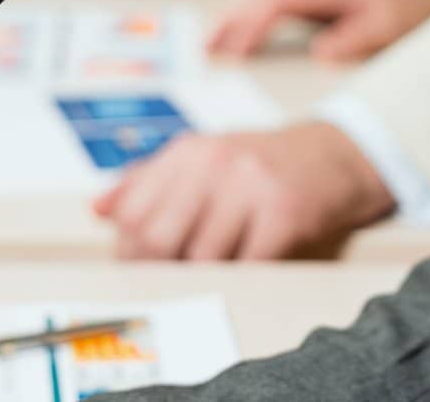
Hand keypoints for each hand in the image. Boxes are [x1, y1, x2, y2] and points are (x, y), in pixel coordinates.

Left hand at [92, 122, 394, 259]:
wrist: (331, 155)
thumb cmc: (258, 164)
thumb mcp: (201, 158)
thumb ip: (147, 181)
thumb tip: (98, 208)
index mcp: (189, 150)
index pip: (134, 214)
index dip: (130, 251)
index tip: (141, 265)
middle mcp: (217, 161)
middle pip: (160, 240)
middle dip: (161, 270)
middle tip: (175, 278)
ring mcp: (252, 185)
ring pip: (203, 260)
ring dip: (206, 277)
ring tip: (216, 269)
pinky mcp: (285, 211)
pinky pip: (248, 266)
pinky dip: (243, 277)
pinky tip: (248, 265)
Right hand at [209, 0, 429, 60]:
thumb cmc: (408, 12)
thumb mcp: (387, 28)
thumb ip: (355, 39)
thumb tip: (319, 54)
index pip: (277, 2)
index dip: (253, 25)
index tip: (235, 52)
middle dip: (232, 20)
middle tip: (204, 49)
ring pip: (264, 0)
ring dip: (237, 21)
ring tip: (210, 47)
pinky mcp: (313, 1)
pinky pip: (274, 9)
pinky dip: (252, 22)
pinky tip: (238, 41)